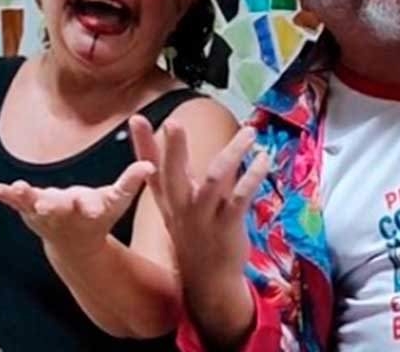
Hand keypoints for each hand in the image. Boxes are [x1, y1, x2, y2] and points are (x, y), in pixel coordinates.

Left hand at [0, 161, 154, 258]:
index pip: (92, 205)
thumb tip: (150, 164)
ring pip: (33, 204)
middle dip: (53, 205)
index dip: (91, 206)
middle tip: (46, 205)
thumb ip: (131, 181)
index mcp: (89, 208)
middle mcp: (65, 212)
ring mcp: (44, 212)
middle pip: (59, 207)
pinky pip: (14, 202)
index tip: (91, 208)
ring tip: (15, 189)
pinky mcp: (29, 209)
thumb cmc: (100, 215)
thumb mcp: (117, 199)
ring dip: (24, 197)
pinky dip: (4, 195)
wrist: (74, 244)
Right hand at [130, 116, 267, 345]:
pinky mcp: (227, 225)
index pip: (150, 168)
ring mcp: (204, 217)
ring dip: (233, 153)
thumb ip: (172, 174)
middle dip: (173, 148)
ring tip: (250, 132)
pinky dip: (253, 176)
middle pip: (173, 174)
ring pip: (214, 179)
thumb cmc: (193, 234)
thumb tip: (165, 145)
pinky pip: (240, 197)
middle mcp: (181, 207)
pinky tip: (263, 159)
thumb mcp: (175, 206)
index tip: (135, 119)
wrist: (208, 281)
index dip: (142, 144)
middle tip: (173, 123)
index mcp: (168, 200)